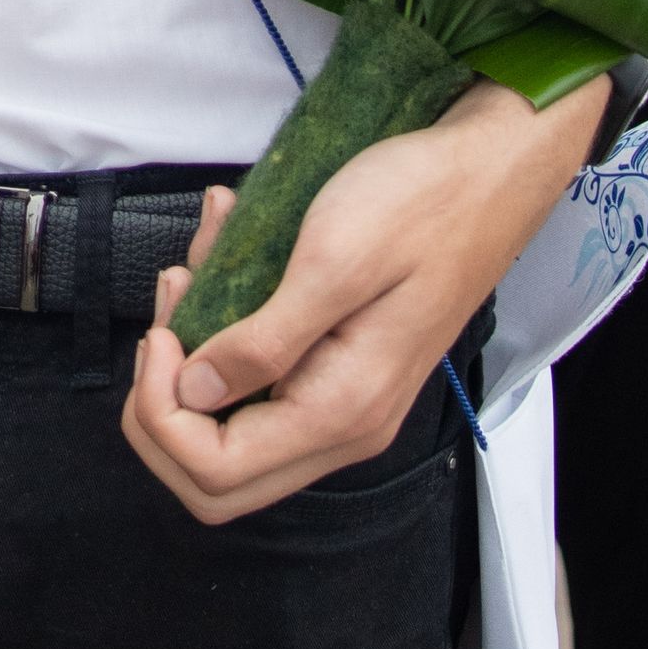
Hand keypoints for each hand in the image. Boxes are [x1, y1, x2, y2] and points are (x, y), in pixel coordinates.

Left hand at [123, 74, 606, 522]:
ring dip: (188, 355)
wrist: (486, 174)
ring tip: (193, 269)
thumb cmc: (418, 206)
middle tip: (165, 321)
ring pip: (227, 425)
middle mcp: (341, 426)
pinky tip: (224, 252)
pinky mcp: (337, 367)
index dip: (161, 413)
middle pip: (213, 474)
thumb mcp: (331, 264)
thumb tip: (192, 394)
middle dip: (161, 404)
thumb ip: (262, 344)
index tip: (163, 333)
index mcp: (339, 412)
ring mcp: (341, 400)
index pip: (213, 470)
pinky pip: (257, 376)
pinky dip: (221, 322)